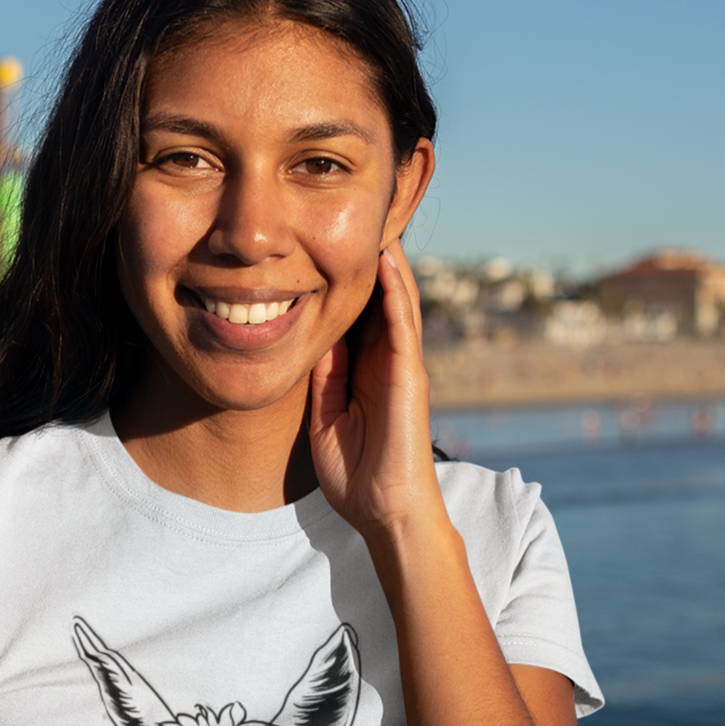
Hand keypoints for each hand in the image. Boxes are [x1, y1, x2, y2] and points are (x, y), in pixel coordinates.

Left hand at [309, 240, 444, 542]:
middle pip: (378, 298)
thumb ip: (325, 378)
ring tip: (376, 219)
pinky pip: (403, 325)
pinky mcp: (410, 376)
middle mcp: (387, 361)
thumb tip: (314, 339)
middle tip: (354, 213)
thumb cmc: (357, 474)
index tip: (321, 241)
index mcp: (366, 370)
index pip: (356, 313)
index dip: (342, 277)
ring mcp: (402, 366)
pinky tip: (387, 261)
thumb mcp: (326, 416)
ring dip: (387, 261)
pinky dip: (396, 292)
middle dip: (367, 258)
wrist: (384, 512)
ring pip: (396, 301)